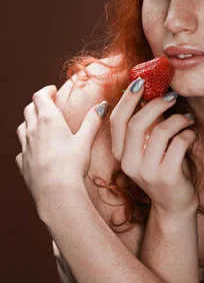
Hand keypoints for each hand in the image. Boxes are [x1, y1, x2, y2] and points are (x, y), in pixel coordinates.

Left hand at [15, 85, 107, 204]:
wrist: (56, 192)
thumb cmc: (72, 164)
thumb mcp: (85, 140)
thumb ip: (93, 121)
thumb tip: (103, 105)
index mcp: (49, 120)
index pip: (40, 96)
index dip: (46, 91)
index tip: (53, 91)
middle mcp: (33, 130)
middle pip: (29, 109)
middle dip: (38, 104)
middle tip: (48, 104)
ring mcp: (25, 147)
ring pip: (22, 127)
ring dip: (29, 122)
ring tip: (39, 125)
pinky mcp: (22, 163)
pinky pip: (21, 149)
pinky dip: (27, 145)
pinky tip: (35, 150)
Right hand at [110, 85, 198, 218]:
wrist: (174, 203)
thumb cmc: (163, 167)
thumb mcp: (149, 146)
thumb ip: (146, 123)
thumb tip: (151, 90)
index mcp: (120, 153)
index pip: (116, 120)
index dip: (127, 98)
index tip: (140, 81)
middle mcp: (128, 163)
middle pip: (136, 123)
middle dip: (156, 104)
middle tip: (172, 95)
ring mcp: (147, 172)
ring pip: (160, 131)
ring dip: (178, 119)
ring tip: (188, 118)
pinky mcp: (167, 177)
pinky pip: (179, 143)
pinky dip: (188, 134)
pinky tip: (191, 135)